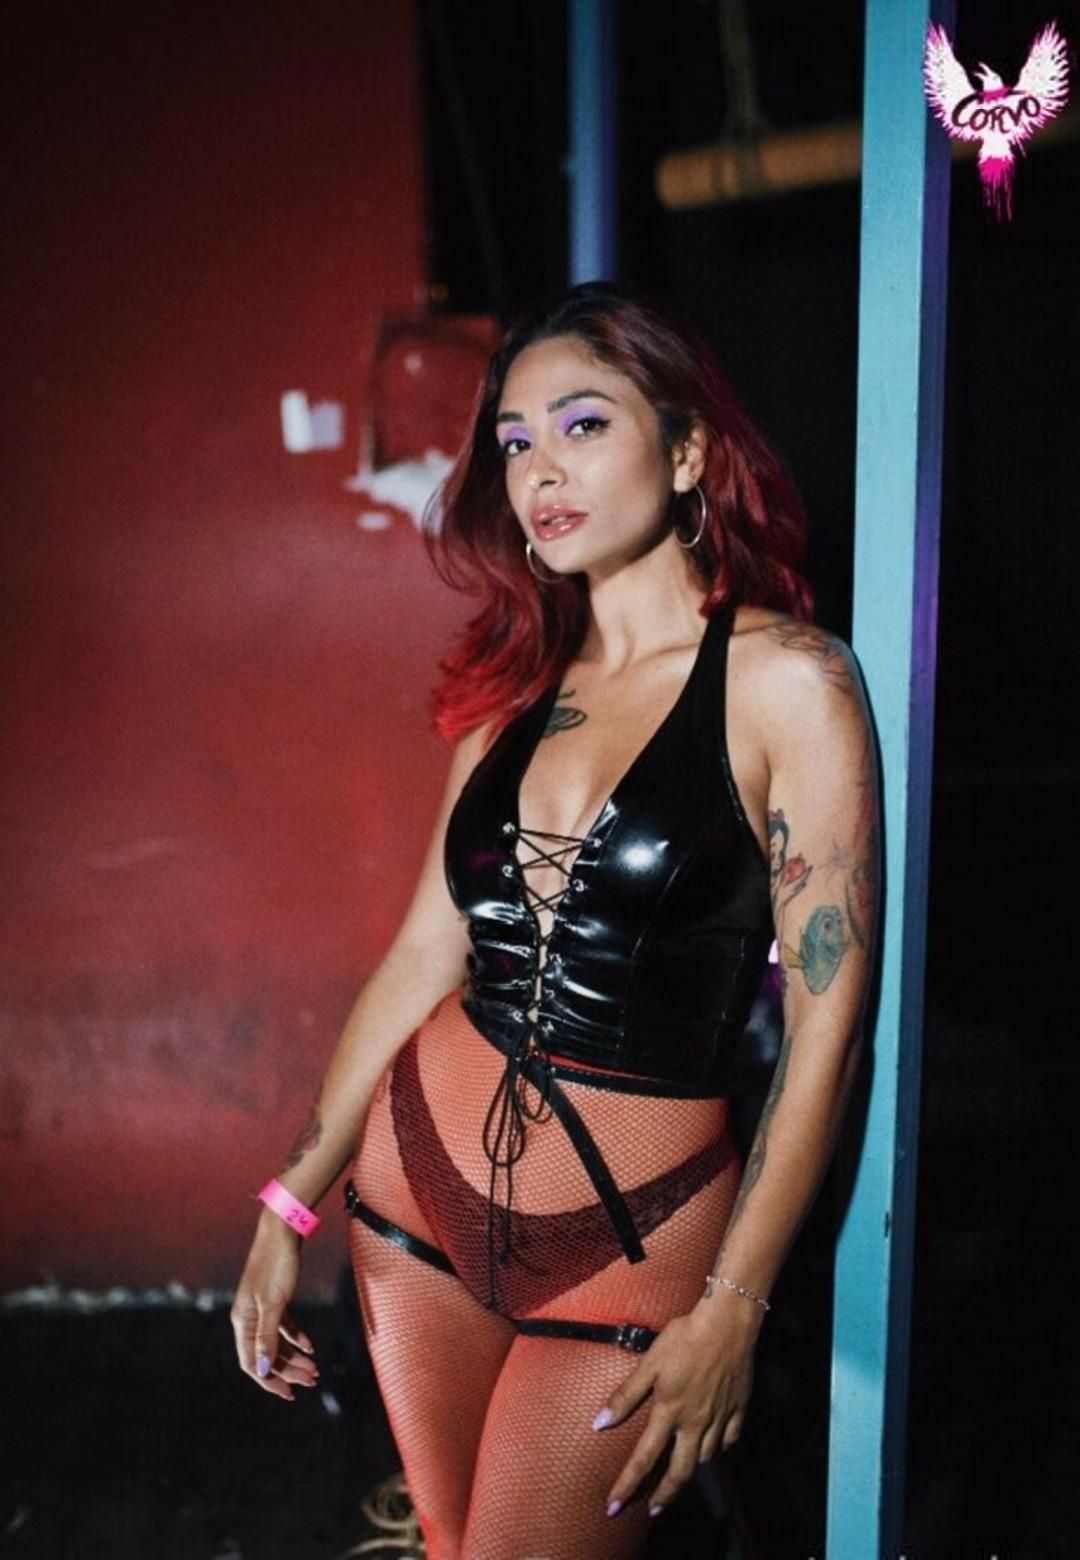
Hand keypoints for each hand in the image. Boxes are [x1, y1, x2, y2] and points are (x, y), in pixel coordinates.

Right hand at [230, 1210, 319, 1400]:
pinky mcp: (274, 1298)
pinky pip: (283, 1326)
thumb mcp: (274, 1303)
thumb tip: (264, 1370)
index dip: (269, 1380)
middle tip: (311, 1381)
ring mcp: (261, 1308)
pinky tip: (309, 1346)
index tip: (289, 1394)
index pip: (252, 1362)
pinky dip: (296, 1337)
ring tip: (314, 1369)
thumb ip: (268, 1338)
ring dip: (294, 1357)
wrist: (283, 1229)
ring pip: (276, 1342)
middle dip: (288, 1371)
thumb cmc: (276, 1263)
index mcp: (243, 1320)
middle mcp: (249, 1317)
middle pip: (266, 1354)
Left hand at [594, 1299, 759, 1518]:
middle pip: (681, 1472)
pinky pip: (729, 1440)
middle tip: (654, 1509)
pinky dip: (719, 1447)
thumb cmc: (684, 1338)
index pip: (644, 1458)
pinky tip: (713, 1445)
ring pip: (706, 1458)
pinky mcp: (738, 1409)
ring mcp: (719, 1418)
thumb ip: (626, 1395)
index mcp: (670, 1411)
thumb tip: (599, 1423)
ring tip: (680, 1472)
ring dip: (691, 1469)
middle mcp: (695, 1422)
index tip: (614, 1505)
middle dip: (665, 1495)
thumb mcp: (650, 1363)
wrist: (727, 1325)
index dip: (627, 1484)